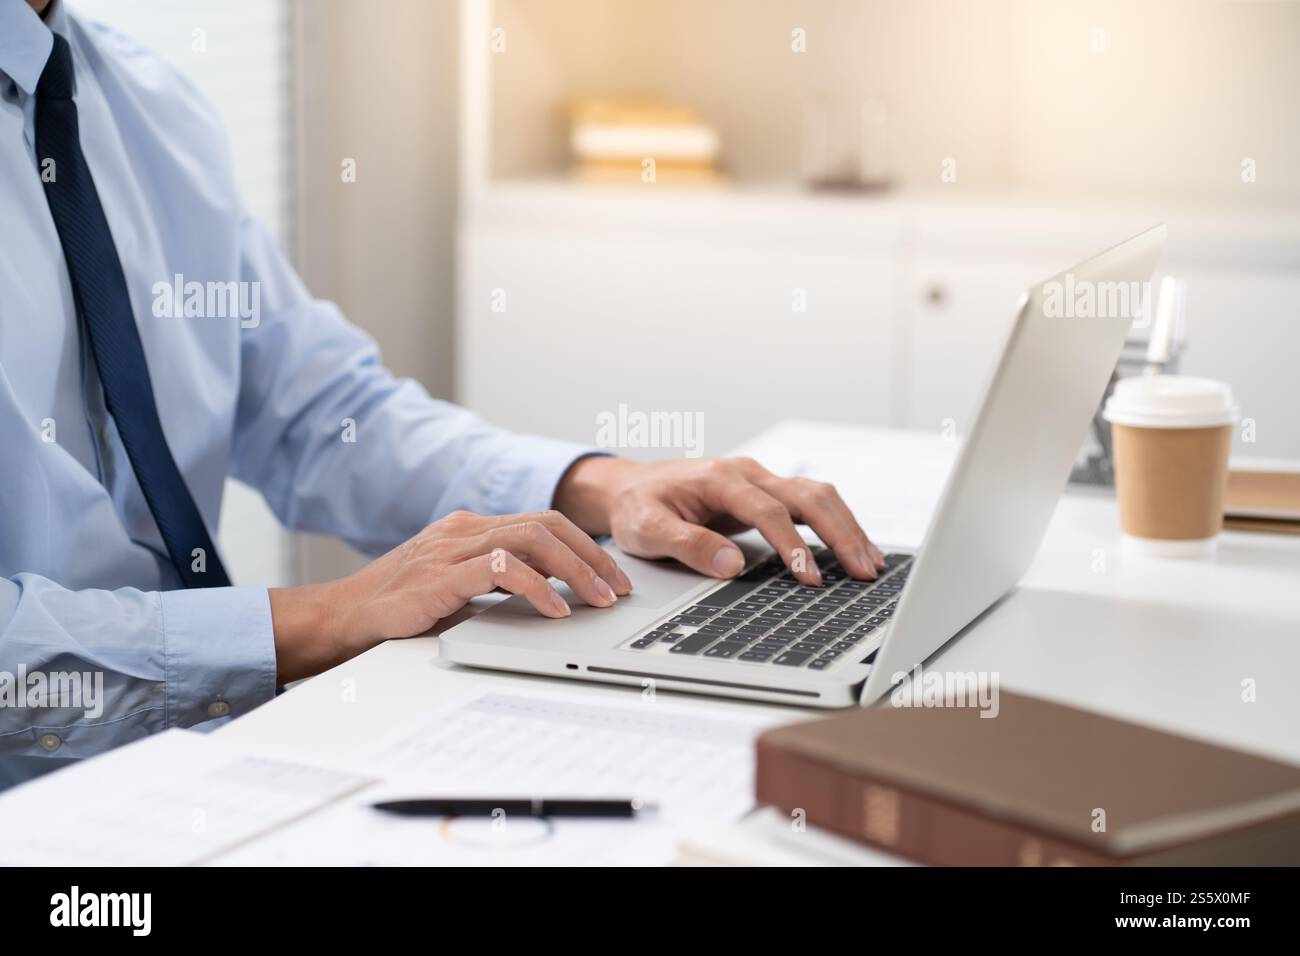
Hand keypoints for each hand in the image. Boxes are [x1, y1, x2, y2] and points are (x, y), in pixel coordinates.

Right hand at [269, 510, 631, 682]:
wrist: (341, 618)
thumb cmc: (398, 608)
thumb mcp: (458, 587)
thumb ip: (497, 580)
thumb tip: (555, 593)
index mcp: (471, 527)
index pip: (542, 523)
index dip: (584, 546)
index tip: (613, 576)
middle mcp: (465, 529)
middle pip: (546, 525)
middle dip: (592, 555)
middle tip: (620, 588)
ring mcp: (451, 548)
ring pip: (531, 540)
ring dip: (575, 570)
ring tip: (600, 599)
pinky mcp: (440, 576)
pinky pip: (500, 571)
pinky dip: (536, 587)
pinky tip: (556, 609)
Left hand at [554, 456, 884, 587]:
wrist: (631, 487)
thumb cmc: (638, 507)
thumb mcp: (647, 529)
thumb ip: (688, 545)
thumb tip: (731, 564)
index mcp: (720, 478)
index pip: (767, 510)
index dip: (792, 544)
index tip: (809, 577)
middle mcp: (747, 473)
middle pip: (808, 495)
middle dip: (840, 533)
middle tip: (862, 572)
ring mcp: (761, 480)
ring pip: (818, 495)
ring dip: (847, 527)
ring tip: (870, 564)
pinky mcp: (767, 493)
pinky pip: (811, 504)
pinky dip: (837, 524)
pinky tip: (854, 549)